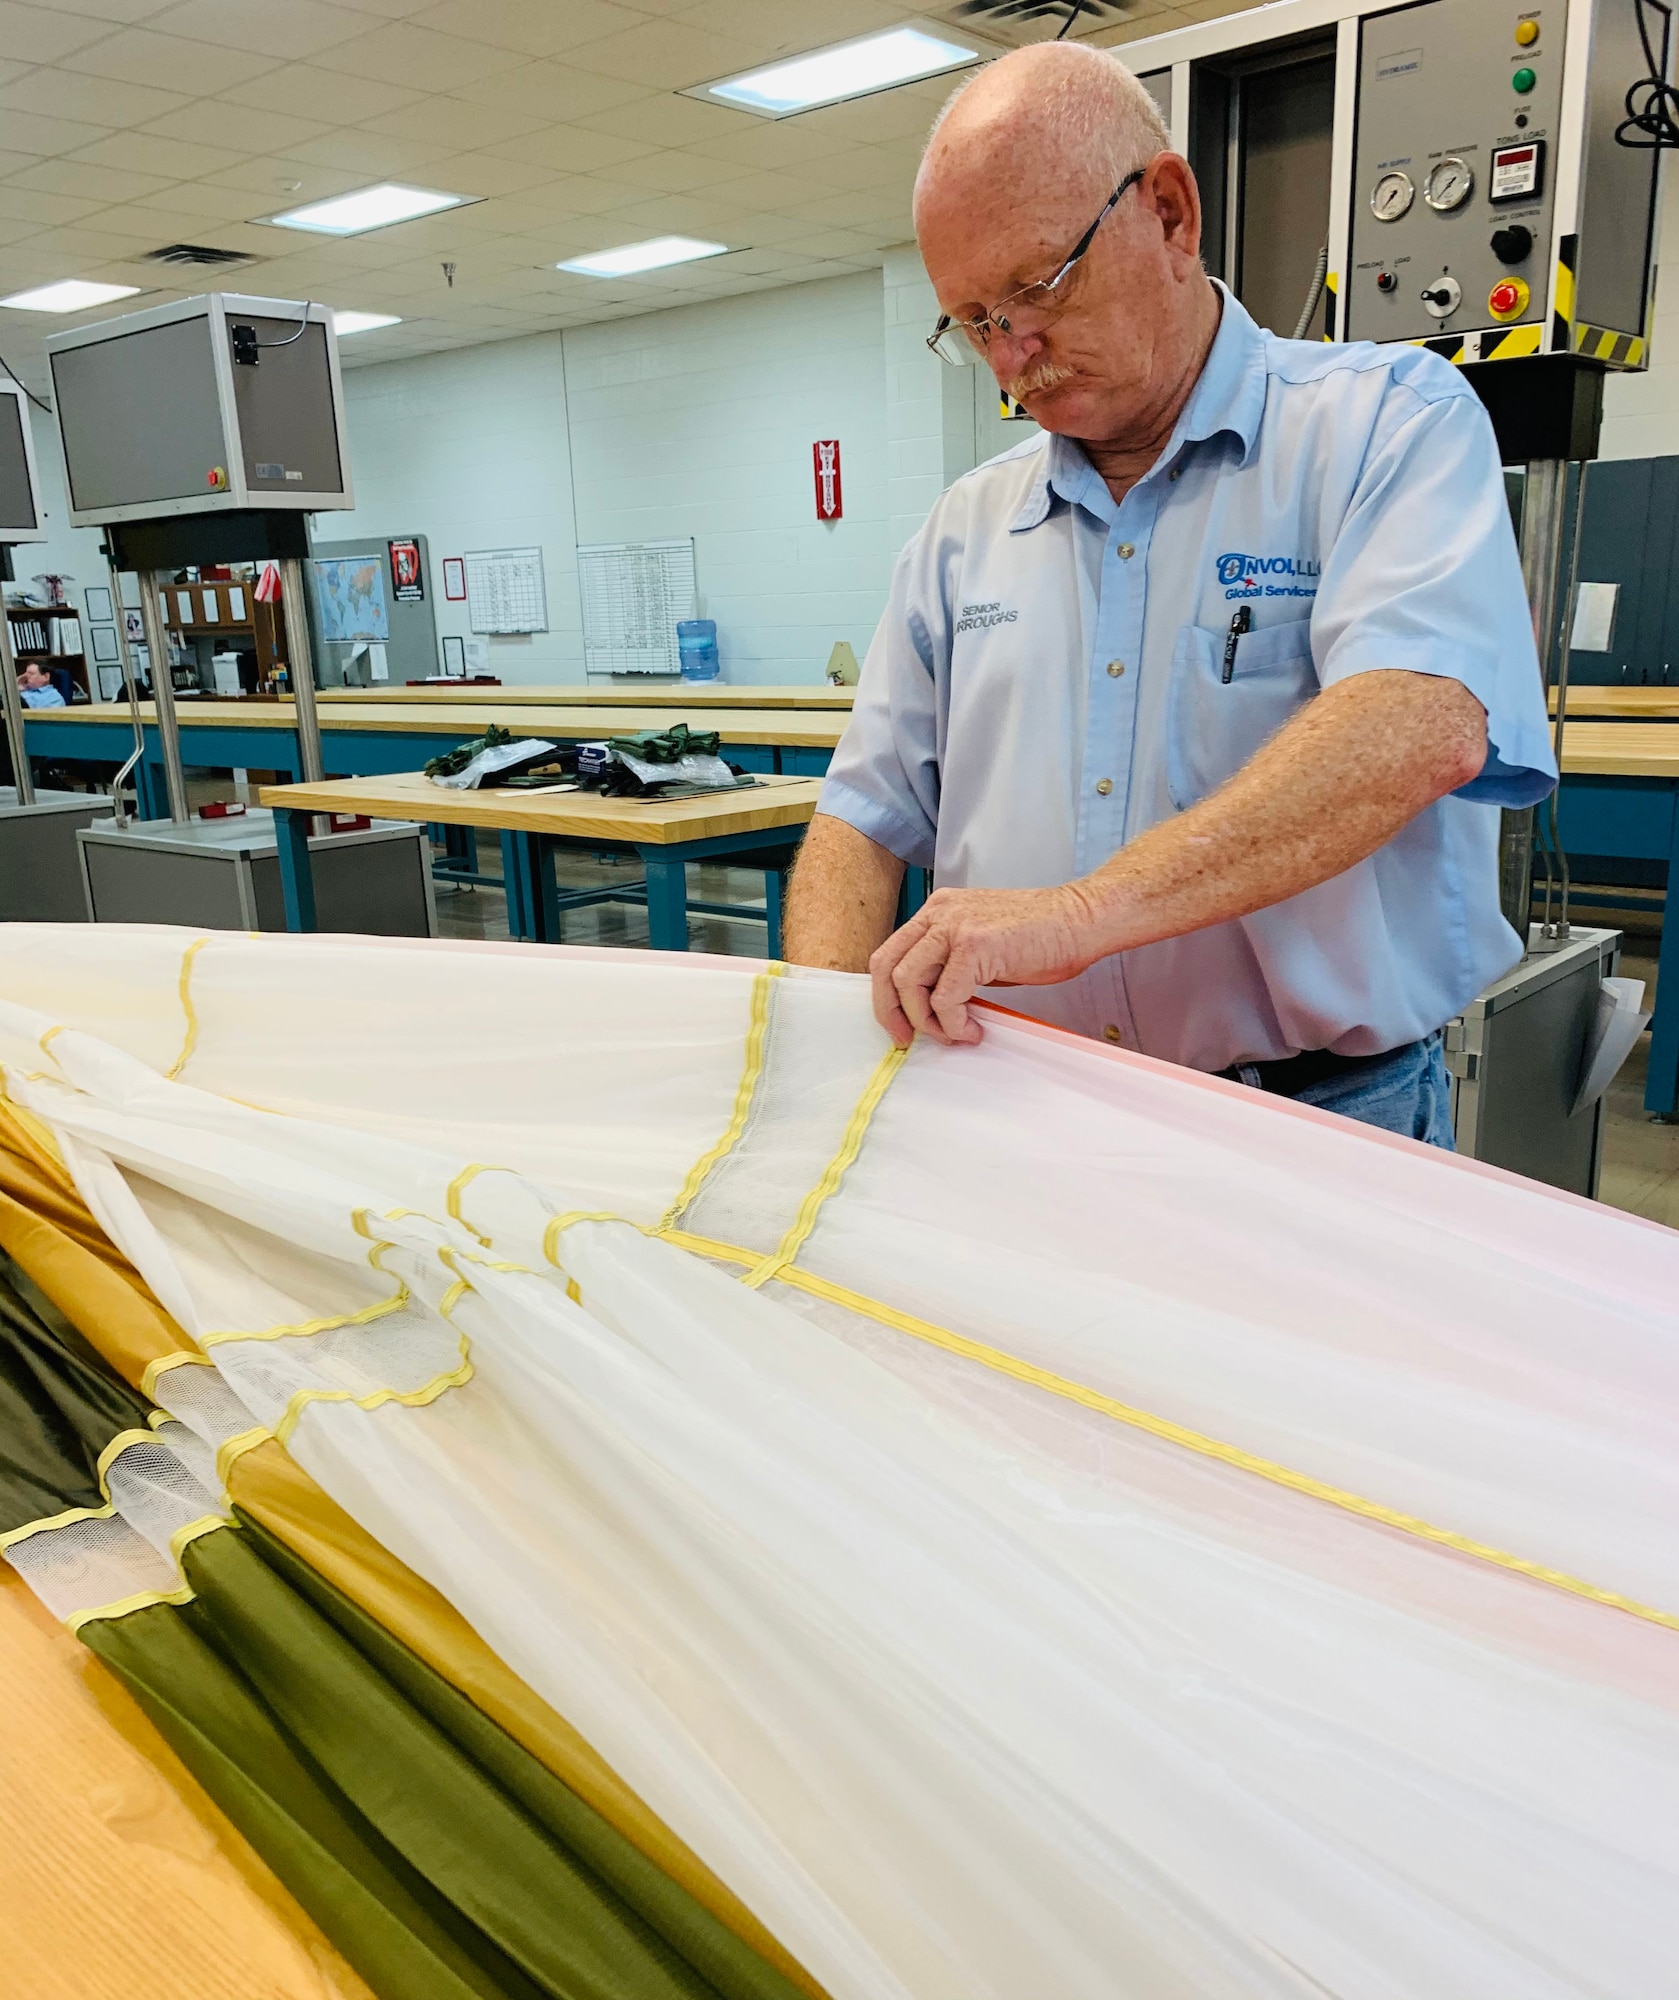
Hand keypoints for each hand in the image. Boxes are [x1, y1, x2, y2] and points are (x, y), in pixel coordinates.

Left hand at [869, 883, 1103, 1046]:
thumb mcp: (983, 945)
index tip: (899, 1024)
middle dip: (891, 1011)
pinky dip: (953, 1023)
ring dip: (927, 1021)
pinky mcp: (974, 945)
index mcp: (938, 911)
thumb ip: (952, 966)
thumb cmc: (1043, 935)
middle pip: (887, 967)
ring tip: (956, 1034)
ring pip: (910, 984)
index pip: (889, 953)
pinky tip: (973, 1029)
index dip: (886, 995)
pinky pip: (945, 998)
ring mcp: (955, 927)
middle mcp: (939, 913)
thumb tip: (931, 1007)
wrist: (1082, 920)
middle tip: (908, 1038)